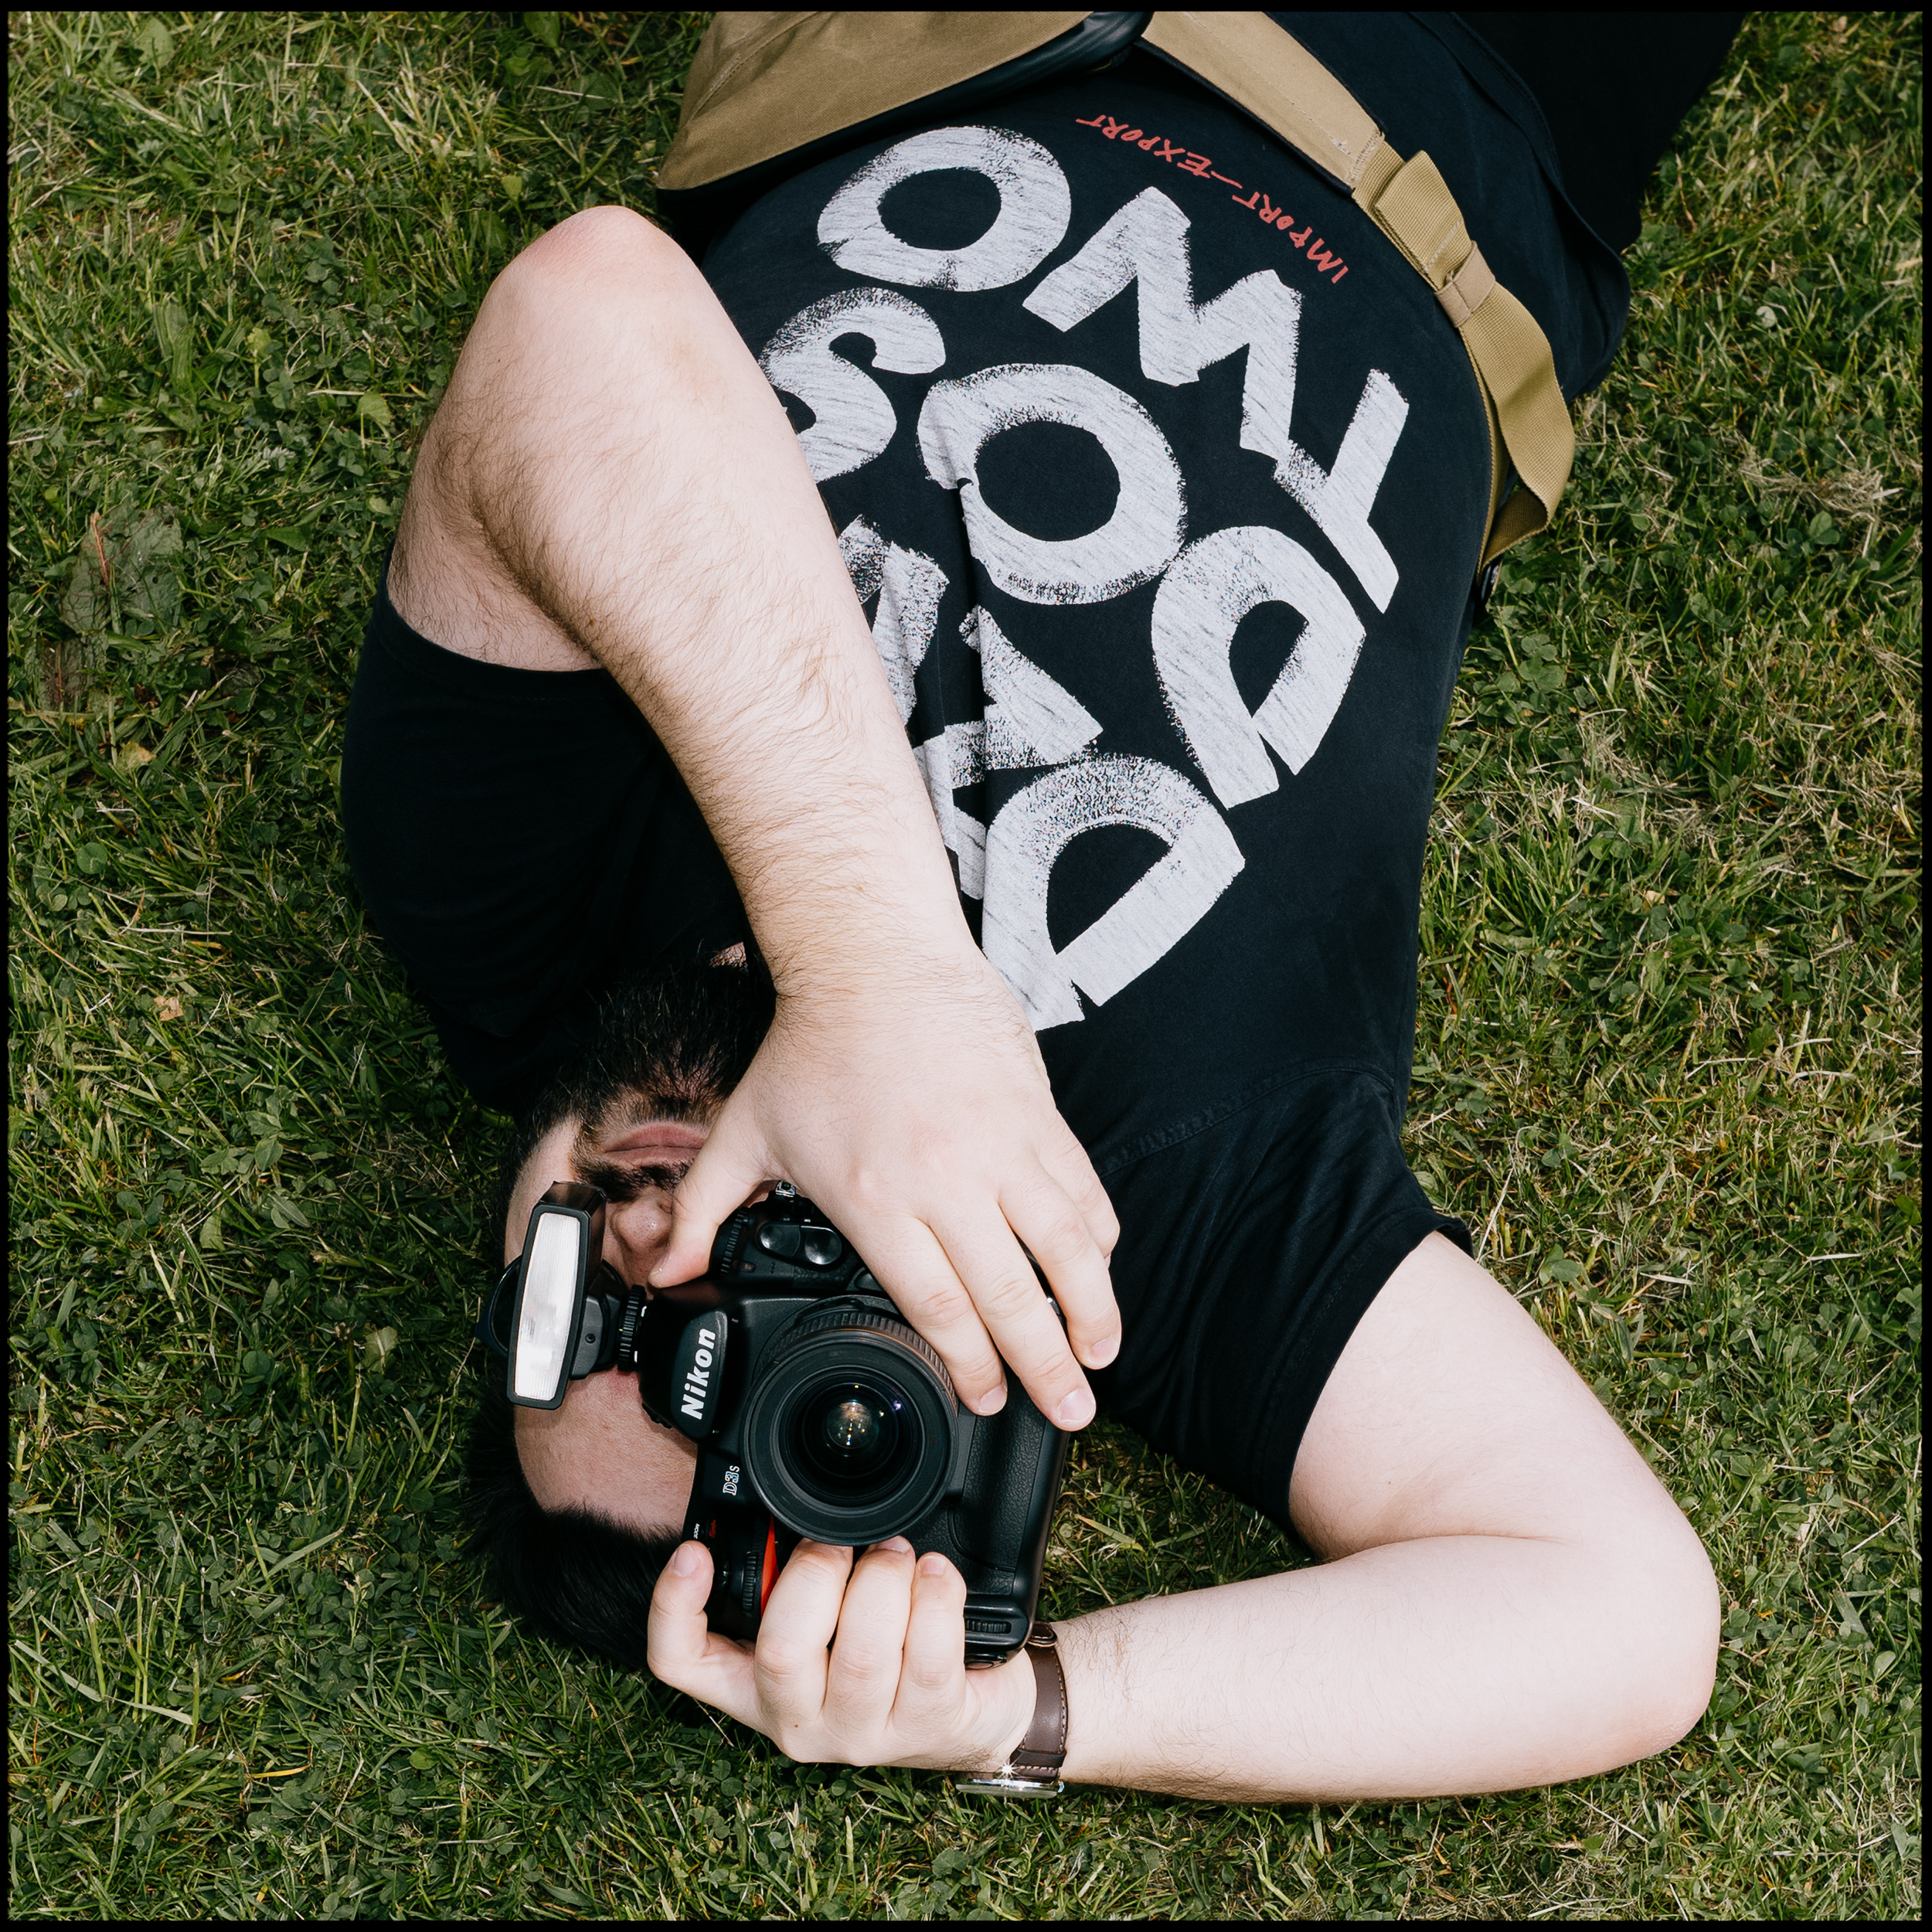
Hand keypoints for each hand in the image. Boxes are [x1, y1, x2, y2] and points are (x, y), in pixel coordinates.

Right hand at [647, 1536, 1035, 1771]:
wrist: (967, 1714)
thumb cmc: (888, 1652)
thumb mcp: (827, 1616)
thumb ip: (796, 1569)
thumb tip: (794, 1498)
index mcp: (756, 1683)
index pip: (681, 1663)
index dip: (672, 1608)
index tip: (693, 1552)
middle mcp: (800, 1717)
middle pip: (780, 1651)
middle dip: (817, 1572)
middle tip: (845, 1541)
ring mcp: (863, 1731)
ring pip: (861, 1654)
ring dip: (883, 1579)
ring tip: (898, 1552)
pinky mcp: (928, 1727)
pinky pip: (929, 1656)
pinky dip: (936, 1598)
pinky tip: (938, 1575)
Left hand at [652, 946, 1120, 1427]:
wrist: (873, 960)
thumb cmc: (812, 1046)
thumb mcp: (745, 1134)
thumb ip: (703, 1211)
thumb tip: (667, 1271)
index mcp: (876, 1198)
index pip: (938, 1305)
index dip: (970, 1365)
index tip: (986, 1399)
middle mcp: (946, 1179)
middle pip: (1010, 1294)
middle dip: (1045, 1365)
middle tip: (1068, 1409)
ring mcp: (1001, 1145)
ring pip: (1064, 1245)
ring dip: (1091, 1308)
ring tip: (1102, 1353)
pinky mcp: (1037, 1114)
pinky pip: (1082, 1188)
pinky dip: (1099, 1236)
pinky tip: (1101, 1269)